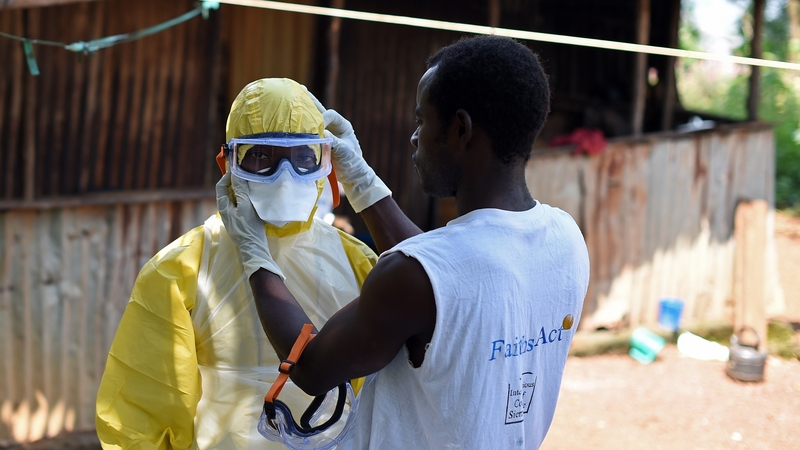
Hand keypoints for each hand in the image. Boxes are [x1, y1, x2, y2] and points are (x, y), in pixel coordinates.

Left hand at [215, 173, 284, 279]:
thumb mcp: (246, 207)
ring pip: (234, 197)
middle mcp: (225, 210)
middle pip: (227, 190)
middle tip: (246, 173)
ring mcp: (232, 215)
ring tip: (251, 182)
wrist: (253, 249)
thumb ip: (241, 191)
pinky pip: (239, 204)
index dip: (227, 175)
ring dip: (241, 189)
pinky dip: (245, 197)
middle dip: (235, 180)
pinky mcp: (239, 219)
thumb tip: (236, 174)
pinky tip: (253, 196)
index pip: (221, 185)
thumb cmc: (249, 228)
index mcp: (223, 206)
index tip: (237, 167)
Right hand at [305, 89, 390, 212]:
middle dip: (310, 101)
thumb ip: (334, 143)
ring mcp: (328, 134)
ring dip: (305, 110)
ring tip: (294, 96)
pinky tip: (294, 117)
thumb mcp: (345, 153)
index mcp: (344, 126)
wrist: (353, 178)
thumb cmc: (352, 164)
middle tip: (299, 89)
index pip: (331, 115)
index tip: (316, 127)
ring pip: (315, 118)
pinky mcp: (321, 141)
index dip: (322, 118)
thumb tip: (322, 134)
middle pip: (321, 110)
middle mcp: (336, 127)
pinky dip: (303, 123)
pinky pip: (311, 130)